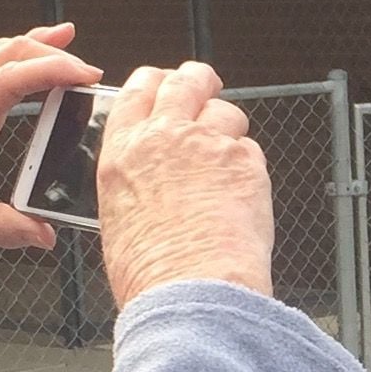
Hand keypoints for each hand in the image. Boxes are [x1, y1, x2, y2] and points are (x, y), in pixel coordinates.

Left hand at [0, 24, 95, 291]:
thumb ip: (4, 228)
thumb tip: (46, 234)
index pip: (7, 80)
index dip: (50, 71)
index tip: (86, 75)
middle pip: (3, 55)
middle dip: (48, 52)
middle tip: (89, 70)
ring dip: (34, 49)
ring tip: (69, 45)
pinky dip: (21, 64)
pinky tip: (40, 68)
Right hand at [95, 60, 274, 306]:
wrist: (190, 290)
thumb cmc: (151, 274)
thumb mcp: (119, 220)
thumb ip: (138, 184)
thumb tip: (154, 183)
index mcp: (123, 152)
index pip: (138, 91)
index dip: (156, 81)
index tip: (166, 82)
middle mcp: (164, 138)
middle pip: (186, 81)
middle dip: (200, 80)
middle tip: (207, 89)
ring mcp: (207, 145)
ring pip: (226, 112)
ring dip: (229, 130)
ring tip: (227, 162)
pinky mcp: (245, 162)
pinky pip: (251, 150)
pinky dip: (249, 168)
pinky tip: (240, 196)